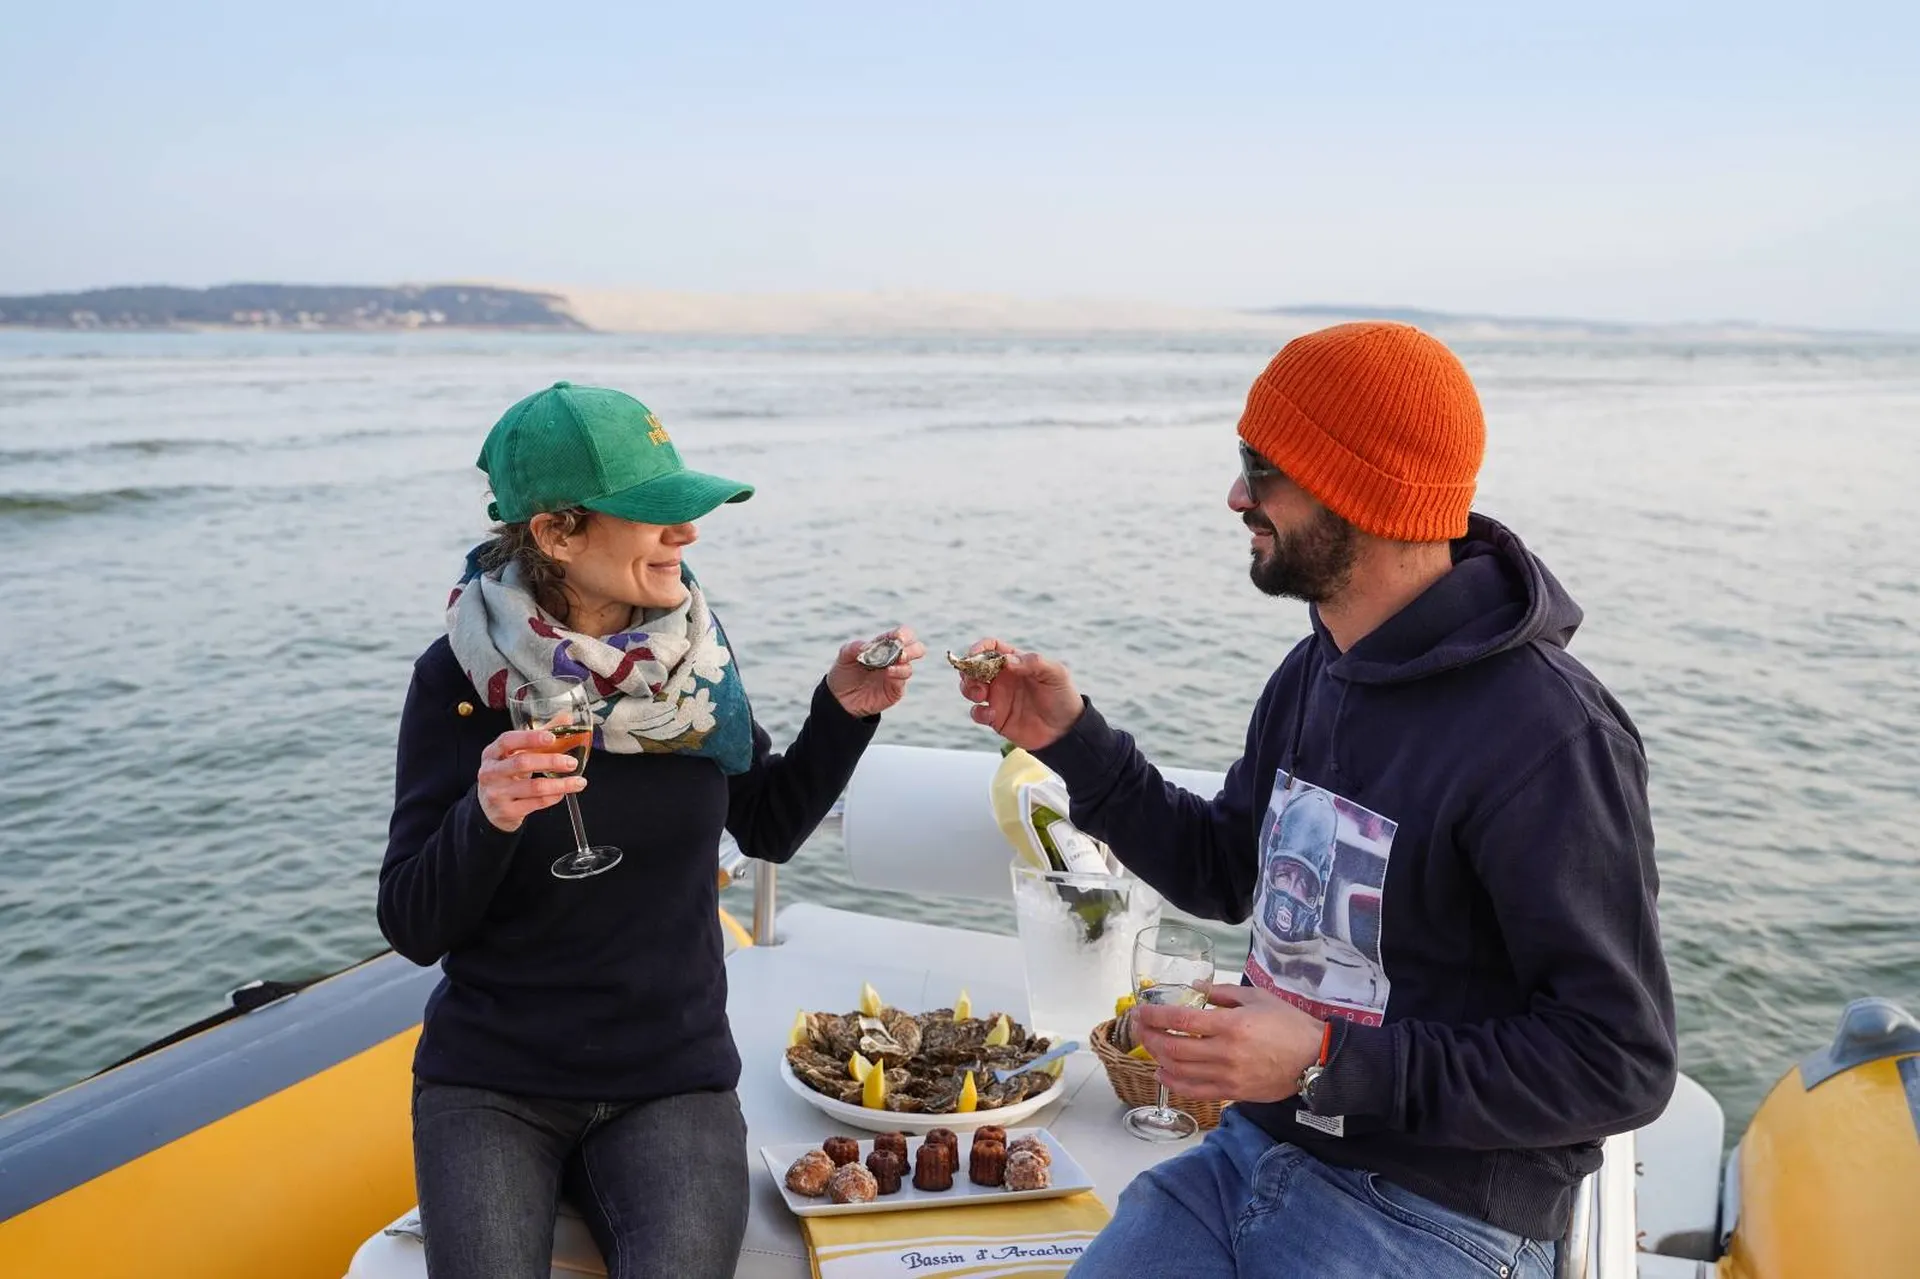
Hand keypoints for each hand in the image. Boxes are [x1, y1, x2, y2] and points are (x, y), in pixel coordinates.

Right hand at [475, 729, 585, 832]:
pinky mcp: (506, 811)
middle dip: (551, 761)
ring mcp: (496, 793)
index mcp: (492, 753)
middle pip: (522, 763)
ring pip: (534, 787)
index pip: (508, 741)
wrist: (489, 807)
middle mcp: (490, 772)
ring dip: (560, 784)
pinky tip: (563, 792)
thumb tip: (566, 718)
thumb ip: (539, 736)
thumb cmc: (506, 774)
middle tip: (572, 762)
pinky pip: (536, 803)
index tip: (552, 737)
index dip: (530, 738)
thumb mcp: (515, 754)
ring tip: (579, 781)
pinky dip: (553, 797)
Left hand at [826, 625, 926, 717]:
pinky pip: (902, 681)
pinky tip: (888, 672)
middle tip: (901, 651)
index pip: (903, 635)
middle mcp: (894, 659)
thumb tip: (867, 646)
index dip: (904, 634)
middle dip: (913, 648)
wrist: (840, 698)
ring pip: (910, 667)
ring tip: (889, 664)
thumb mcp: (844, 656)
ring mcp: (896, 675)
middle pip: (917, 649)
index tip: (898, 638)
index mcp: (885, 646)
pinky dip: (898, 674)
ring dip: (903, 663)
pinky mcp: (894, 690)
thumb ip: (854, 647)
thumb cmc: (844, 673)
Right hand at [956, 638, 1083, 751]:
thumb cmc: (1062, 696)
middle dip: (967, 671)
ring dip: (968, 689)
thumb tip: (1006, 661)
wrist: (1066, 729)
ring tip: (980, 694)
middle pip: (973, 668)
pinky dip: (978, 712)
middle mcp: (1002, 678)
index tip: (973, 655)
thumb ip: (1033, 662)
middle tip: (975, 679)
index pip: (990, 648)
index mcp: (1015, 662)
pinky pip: (977, 712)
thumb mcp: (1054, 673)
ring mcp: (997, 698)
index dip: (979, 648)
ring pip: (969, 688)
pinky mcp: (995, 718)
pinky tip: (992, 714)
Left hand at [1132, 980, 1326, 1102]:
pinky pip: (1193, 1091)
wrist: (1314, 1060)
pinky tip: (1162, 1073)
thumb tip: (1195, 987)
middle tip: (1138, 1026)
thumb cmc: (1288, 1024)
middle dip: (1148, 1036)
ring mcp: (1227, 1076)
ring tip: (1148, 1045)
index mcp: (1231, 1024)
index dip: (1154, 1015)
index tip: (1141, 1010)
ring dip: (1156, 1058)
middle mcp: (1224, 1052)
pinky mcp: (1231, 1093)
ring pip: (1178, 1070)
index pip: (1180, 1019)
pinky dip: (1172, 1083)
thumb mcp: (1257, 998)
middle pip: (1172, 1047)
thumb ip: (1222, 993)